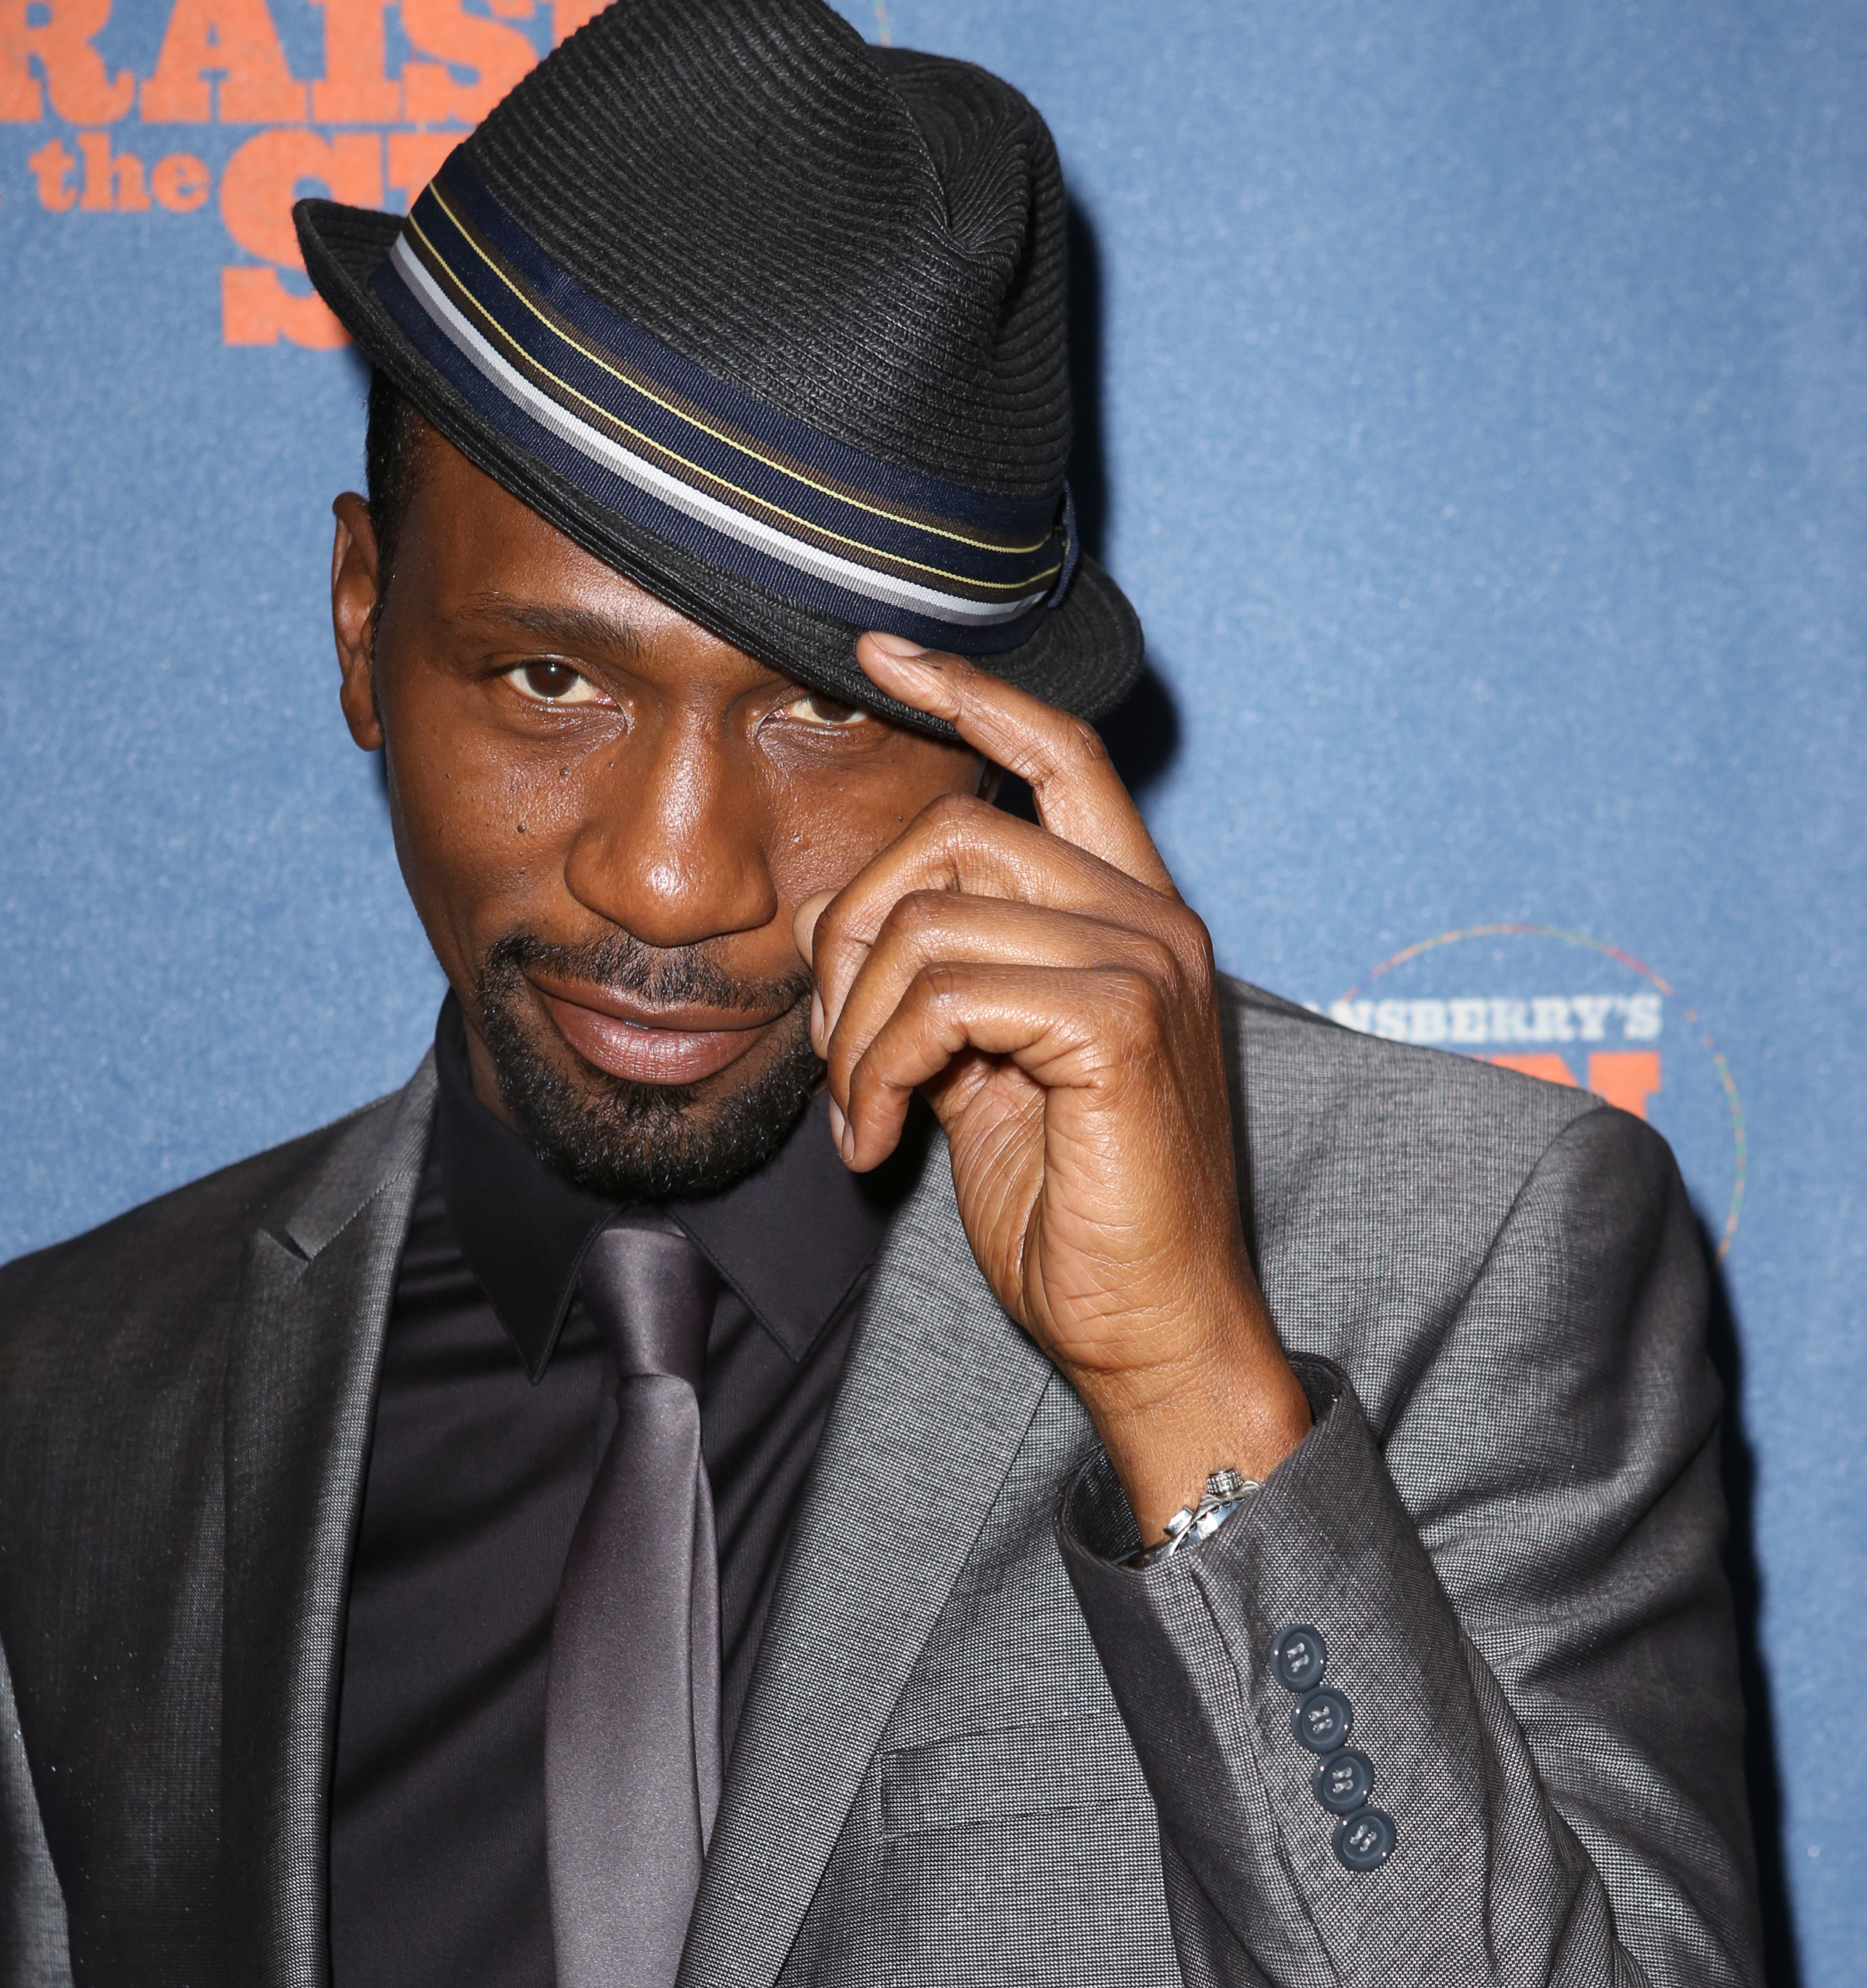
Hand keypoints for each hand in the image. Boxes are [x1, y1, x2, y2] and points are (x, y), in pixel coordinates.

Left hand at [794, 633, 1309, 1539]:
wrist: (1150, 1333)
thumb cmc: (1075, 1219)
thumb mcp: (985, 1077)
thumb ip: (941, 985)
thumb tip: (841, 922)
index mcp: (1133, 919)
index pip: (1059, 752)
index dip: (968, 691)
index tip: (877, 654)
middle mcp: (1153, 922)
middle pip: (956, 829)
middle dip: (856, 932)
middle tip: (834, 1050)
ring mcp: (1145, 965)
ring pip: (931, 919)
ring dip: (855, 1030)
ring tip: (860, 1117)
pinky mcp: (1118, 1025)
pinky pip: (944, 993)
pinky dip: (880, 1069)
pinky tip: (879, 1144)